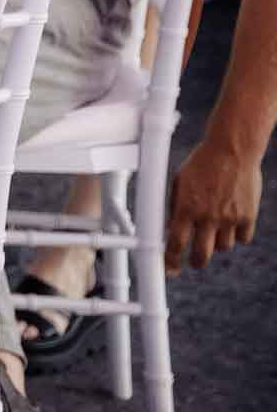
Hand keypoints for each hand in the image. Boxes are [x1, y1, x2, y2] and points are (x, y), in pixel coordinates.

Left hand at [166, 137, 261, 272]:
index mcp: (186, 207)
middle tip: (194, 262)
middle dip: (196, 262)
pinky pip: (242, 238)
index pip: (175, 243)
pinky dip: (237, 235)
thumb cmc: (201, 164)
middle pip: (201, 255)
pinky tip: (231, 224)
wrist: (232, 150)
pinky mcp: (248, 216)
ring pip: (223, 248)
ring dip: (217, 244)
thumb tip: (168, 229)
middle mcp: (208, 216)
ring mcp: (229, 218)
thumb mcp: (179, 182)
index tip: (169, 268)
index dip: (170, 260)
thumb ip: (175, 207)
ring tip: (214, 229)